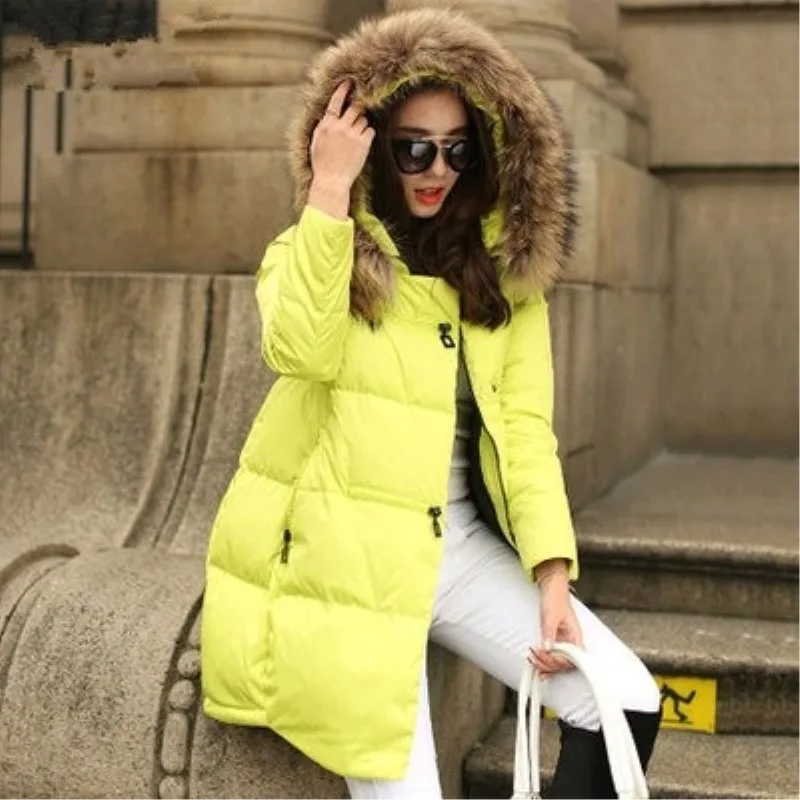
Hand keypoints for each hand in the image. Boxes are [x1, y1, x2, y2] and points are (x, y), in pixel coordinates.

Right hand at [308, 81, 374, 217]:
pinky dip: (368, 133)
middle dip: (357, 106)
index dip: (343, 89)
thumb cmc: (322, 164)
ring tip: (356, 134)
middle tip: (359, 109)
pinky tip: (362, 141)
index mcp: (326, 125)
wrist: (331, 181)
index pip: (335, 101)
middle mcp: (340, 126)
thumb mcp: (316, 141)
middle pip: (354, 107)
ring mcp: (352, 134)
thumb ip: (323, 126)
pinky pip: (370, 129)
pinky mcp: (363, 143)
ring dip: (362, 122)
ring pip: (363, 118)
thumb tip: (329, 114)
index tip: (349, 82)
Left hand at [529, 559, 582, 679]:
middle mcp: (572, 642)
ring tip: (533, 660)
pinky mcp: (556, 641)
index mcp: (576, 636)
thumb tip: (547, 648)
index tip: (545, 656)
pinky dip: (545, 662)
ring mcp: (564, 642)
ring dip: (545, 664)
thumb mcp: (551, 616)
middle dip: (549, 664)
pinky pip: (553, 656)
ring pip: (558, 662)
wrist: (552, 589)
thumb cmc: (556, 599)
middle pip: (564, 663)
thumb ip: (549, 632)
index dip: (558, 661)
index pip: (572, 658)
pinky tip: (539, 667)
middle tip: (535, 659)